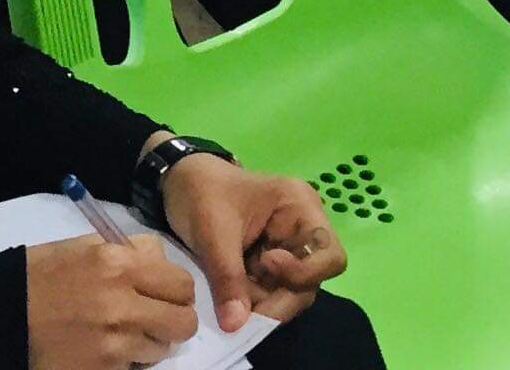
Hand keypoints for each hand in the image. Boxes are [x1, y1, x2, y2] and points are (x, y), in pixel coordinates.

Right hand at [25, 233, 197, 368]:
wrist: (2, 316)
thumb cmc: (42, 275)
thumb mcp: (86, 248)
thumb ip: (130, 253)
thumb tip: (162, 263)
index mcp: (118, 263)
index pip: (182, 283)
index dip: (177, 290)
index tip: (165, 294)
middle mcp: (122, 303)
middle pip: (183, 321)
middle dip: (174, 320)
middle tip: (156, 318)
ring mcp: (115, 342)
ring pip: (162, 349)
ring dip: (149, 343)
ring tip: (122, 334)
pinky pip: (137, 367)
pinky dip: (128, 361)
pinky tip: (105, 350)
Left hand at [152, 154, 347, 333]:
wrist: (178, 184)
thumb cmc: (201, 193)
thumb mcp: (212, 232)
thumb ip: (228, 278)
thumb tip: (235, 326)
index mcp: (300, 207)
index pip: (330, 256)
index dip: (304, 273)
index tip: (266, 263)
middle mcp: (302, 231)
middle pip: (311, 281)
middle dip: (279, 300)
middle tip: (242, 309)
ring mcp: (288, 249)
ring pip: (291, 293)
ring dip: (263, 304)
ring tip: (231, 298)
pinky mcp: (271, 265)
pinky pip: (272, 293)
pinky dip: (253, 301)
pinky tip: (231, 297)